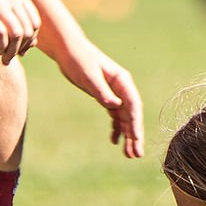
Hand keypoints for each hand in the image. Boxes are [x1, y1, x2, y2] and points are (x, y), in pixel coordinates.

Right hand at [0, 0, 40, 62]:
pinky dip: (1, 48)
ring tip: (4, 58)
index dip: (30, 41)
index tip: (20, 51)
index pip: (35, 23)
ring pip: (17, 33)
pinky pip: (0, 34)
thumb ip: (17, 25)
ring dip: (12, 51)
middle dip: (21, 48)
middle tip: (10, 57)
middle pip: (28, 30)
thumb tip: (33, 45)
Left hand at [53, 36, 144, 158]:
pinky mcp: (105, 96)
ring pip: (124, 118)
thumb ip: (102, 91)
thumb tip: (115, 106)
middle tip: (136, 155)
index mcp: (122, 81)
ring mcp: (115, 93)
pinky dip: (116, 128)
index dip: (136, 123)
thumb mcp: (89, 76)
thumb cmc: (79, 59)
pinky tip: (114, 141)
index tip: (137, 139)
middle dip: (135, 135)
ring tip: (129, 155)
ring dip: (127, 135)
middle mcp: (122, 88)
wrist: (68, 50)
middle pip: (131, 115)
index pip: (133, 105)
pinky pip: (115, 116)